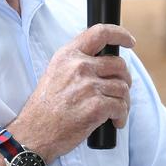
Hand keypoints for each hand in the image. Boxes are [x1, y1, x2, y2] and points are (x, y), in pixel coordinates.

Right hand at [11, 24, 134, 160]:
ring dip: (124, 101)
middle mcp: (79, 66)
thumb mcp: (54, 73)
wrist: (35, 132)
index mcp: (68, 55)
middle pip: (119, 64)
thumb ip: (76, 63)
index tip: (130, 42)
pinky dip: (121, 116)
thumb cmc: (45, 108)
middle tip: (120, 92)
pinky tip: (114, 122)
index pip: (100, 33)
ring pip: (123, 87)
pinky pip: (121, 107)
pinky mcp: (97, 106)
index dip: (120, 34)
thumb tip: (104, 63)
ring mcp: (89, 86)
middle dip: (125, 79)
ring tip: (115, 112)